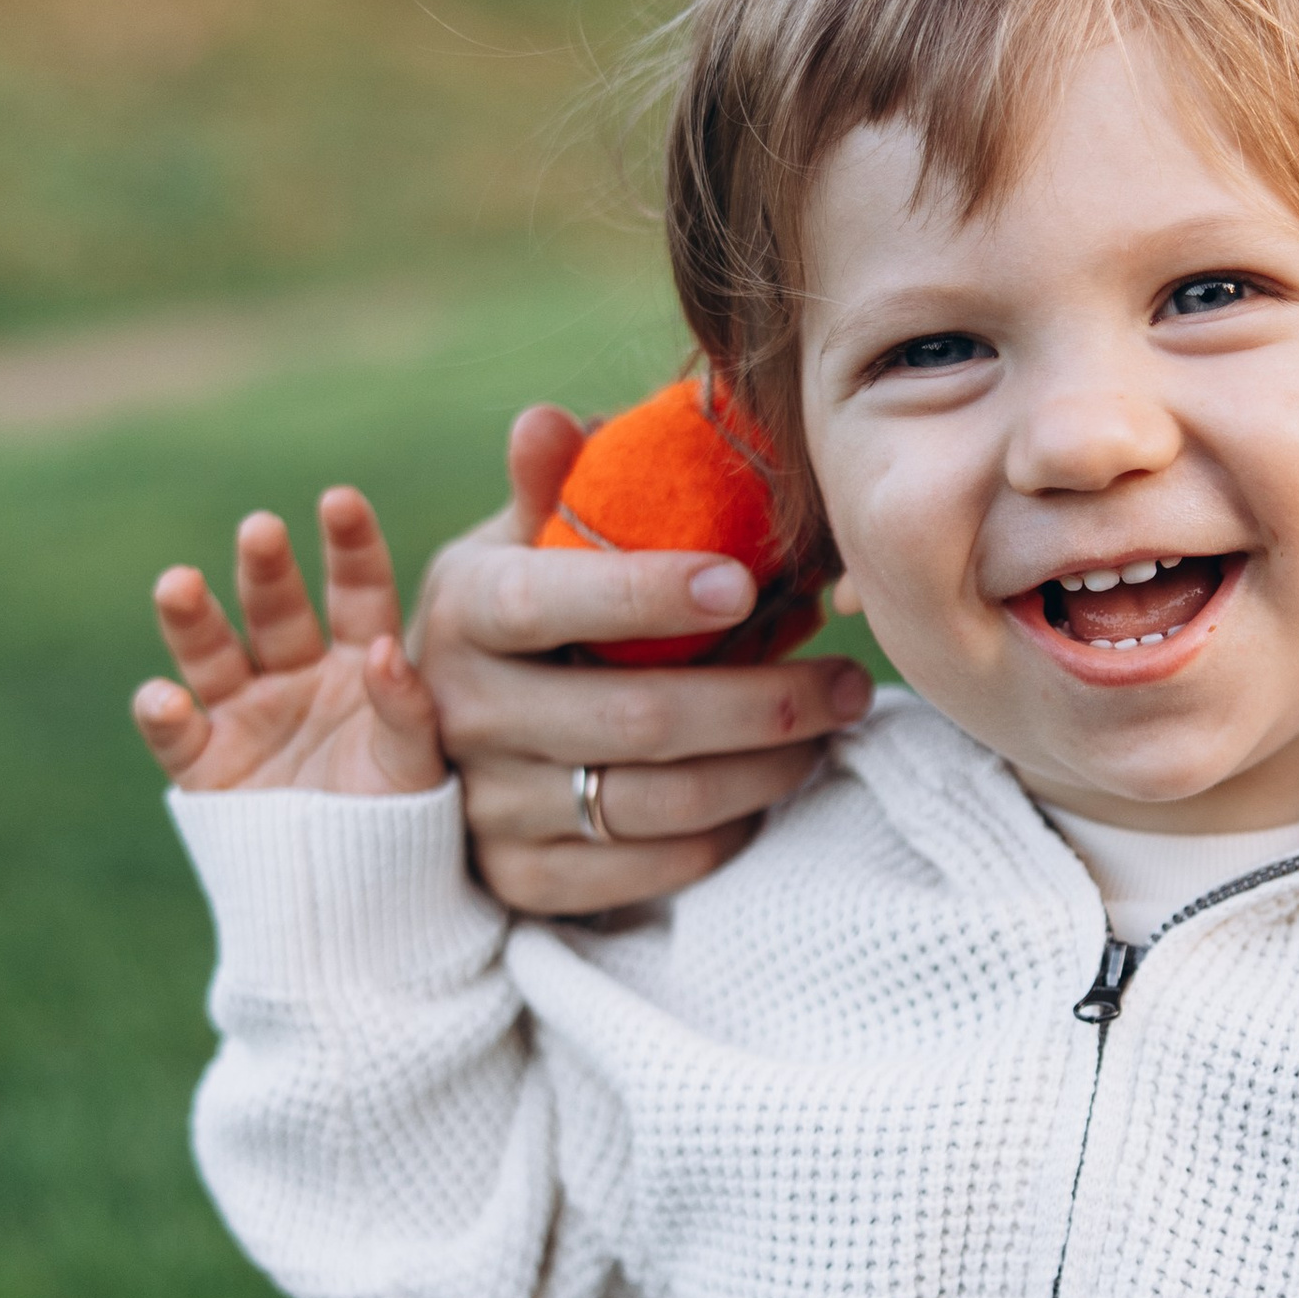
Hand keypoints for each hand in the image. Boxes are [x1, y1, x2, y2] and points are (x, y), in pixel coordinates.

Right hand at [135, 489, 444, 799]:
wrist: (356, 907)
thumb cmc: (399, 828)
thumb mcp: (416, 767)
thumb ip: (406, 710)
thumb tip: (381, 648)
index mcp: (358, 662)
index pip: (357, 592)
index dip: (348, 547)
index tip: (341, 499)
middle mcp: (297, 676)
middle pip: (276, 609)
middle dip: (264, 568)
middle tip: (260, 529)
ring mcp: (246, 716)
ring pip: (212, 653)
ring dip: (192, 618)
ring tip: (179, 584)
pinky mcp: (205, 766)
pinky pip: (177, 733)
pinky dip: (163, 714)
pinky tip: (163, 697)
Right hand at [412, 405, 872, 916]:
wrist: (449, 738)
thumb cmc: (522, 619)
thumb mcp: (519, 545)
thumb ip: (548, 488)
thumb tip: (548, 419)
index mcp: (467, 608)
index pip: (552, 602)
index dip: (648, 594)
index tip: (745, 583)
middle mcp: (465, 712)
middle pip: (636, 717)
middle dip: (764, 701)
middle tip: (850, 678)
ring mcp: (490, 805)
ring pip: (656, 801)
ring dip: (766, 769)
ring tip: (833, 727)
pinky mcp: (522, 879)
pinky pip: (645, 869)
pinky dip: (724, 832)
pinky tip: (770, 789)